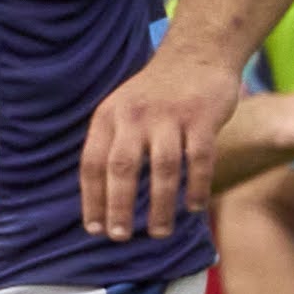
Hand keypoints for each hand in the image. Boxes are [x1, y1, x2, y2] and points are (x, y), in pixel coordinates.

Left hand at [82, 43, 239, 243]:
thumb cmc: (154, 95)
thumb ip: (111, 145)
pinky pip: (199, 159)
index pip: (92, 163)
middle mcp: (134, 116)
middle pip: (121, 168)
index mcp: (107, 117)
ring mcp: (169, 117)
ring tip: (158, 232)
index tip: (93, 228)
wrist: (196, 57)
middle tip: (119, 236)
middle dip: (118, 206)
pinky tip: (194, 208)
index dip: (91, 198)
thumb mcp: (121, 111)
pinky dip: (197, 186)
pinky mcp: (202, 118)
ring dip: (159, 204)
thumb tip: (101, 197)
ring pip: (162, 168)